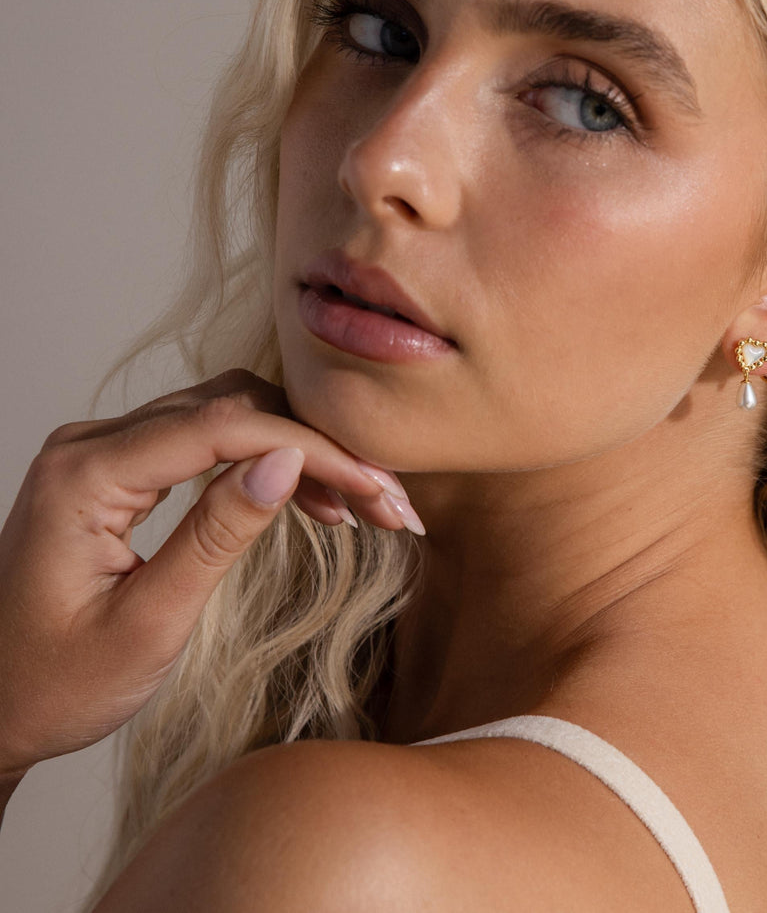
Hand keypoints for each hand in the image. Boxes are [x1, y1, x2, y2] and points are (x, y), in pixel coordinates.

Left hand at [0, 369, 421, 779]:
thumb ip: (216, 534)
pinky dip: (267, 464)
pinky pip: (208, 441)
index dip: (313, 449)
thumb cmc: (51, 685)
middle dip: (320, 448)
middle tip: (387, 501)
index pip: (225, 428)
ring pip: (229, 417)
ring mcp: (104, 451)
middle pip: (234, 409)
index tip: (376, 486)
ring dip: (302, 453)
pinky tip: (313, 501)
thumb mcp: (146, 624)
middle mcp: (92, 444)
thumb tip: (287, 461)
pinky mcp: (119, 468)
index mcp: (86, 475)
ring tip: (364, 506)